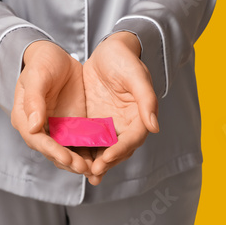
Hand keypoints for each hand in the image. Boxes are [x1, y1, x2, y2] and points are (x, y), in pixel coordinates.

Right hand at [11, 40, 91, 173]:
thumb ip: (34, 100)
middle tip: (85, 168)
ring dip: (80, 161)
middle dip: (69, 161)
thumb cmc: (42, 62)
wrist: (57, 56)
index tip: (67, 158)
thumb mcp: (37, 76)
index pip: (37, 140)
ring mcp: (57, 128)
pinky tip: (102, 157)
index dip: (52, 151)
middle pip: (53, 151)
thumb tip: (32, 127)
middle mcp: (40, 128)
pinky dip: (90, 151)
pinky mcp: (73, 126)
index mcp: (25, 118)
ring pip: (67, 151)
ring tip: (95, 169)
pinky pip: (80, 142)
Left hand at [83, 32, 158, 184]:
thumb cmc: (125, 60)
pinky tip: (71, 159)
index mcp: (139, 116)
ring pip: (103, 149)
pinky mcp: (93, 122)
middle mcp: (125, 125)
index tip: (107, 158)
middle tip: (93, 172)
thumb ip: (147, 100)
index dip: (121, 150)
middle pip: (118, 150)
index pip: (133, 139)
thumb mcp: (137, 75)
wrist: (108, 50)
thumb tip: (155, 127)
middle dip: (106, 162)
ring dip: (95, 163)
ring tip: (84, 174)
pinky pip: (88, 140)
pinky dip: (82, 151)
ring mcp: (108, 125)